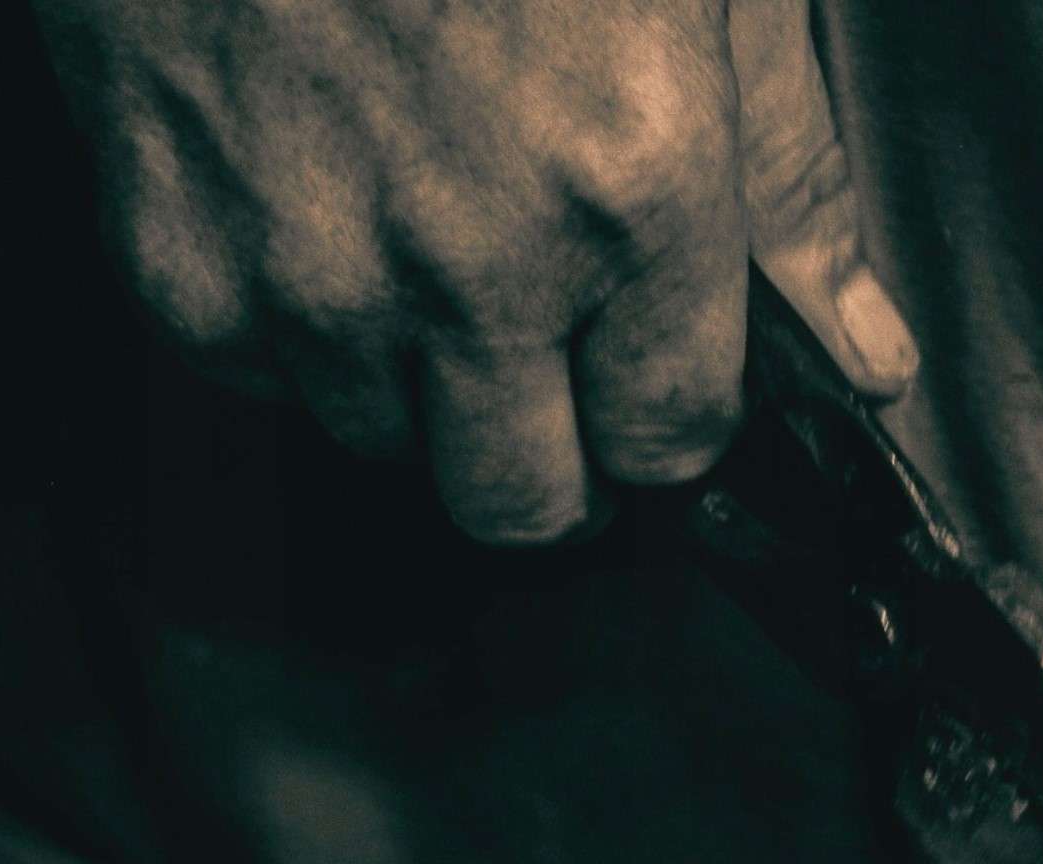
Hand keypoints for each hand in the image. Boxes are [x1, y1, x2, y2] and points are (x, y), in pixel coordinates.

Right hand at [32, 0, 916, 542]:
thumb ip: (787, 180)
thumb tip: (868, 356)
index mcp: (632, 189)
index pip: (673, 441)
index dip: (668, 415)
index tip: (649, 374)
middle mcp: (475, 265)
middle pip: (526, 503)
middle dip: (553, 451)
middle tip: (545, 355)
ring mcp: (312, 272)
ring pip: (386, 452)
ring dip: (414, 381)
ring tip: (418, 229)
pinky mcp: (174, 252)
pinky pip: (251, 379)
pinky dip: (287, 324)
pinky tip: (316, 202)